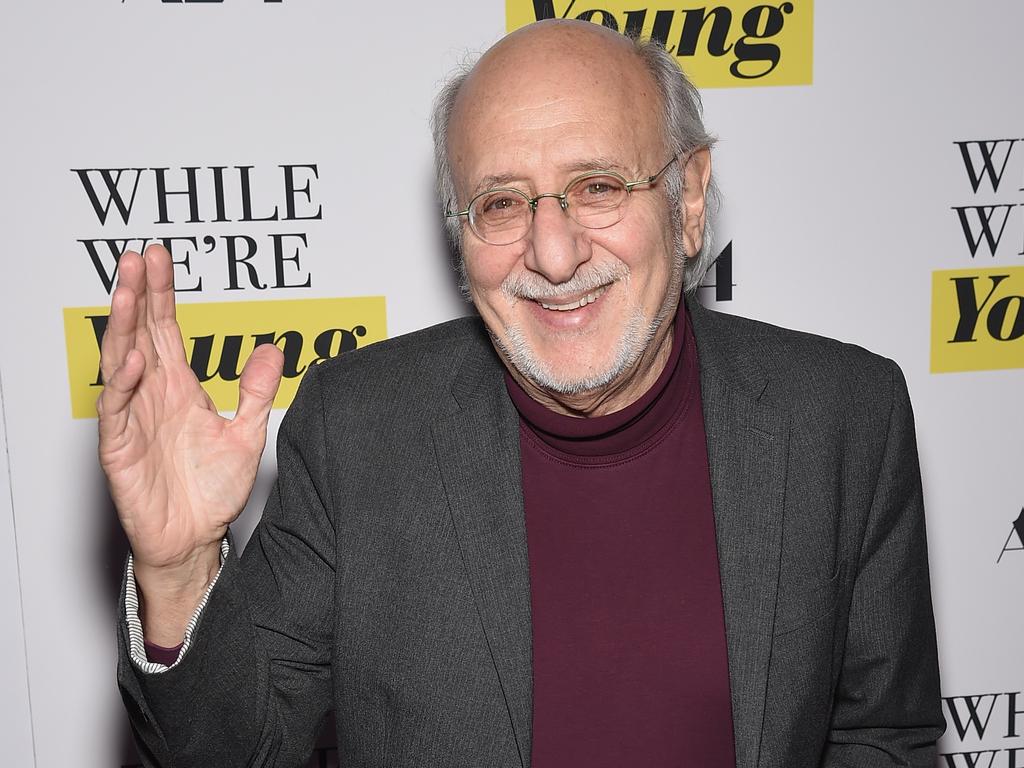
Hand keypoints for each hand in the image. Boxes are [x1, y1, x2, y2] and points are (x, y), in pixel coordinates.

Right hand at [98, 244, 282, 639]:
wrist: (196, 539)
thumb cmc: (213, 491)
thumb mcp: (248, 433)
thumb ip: (258, 391)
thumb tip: (274, 348)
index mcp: (180, 388)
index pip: (166, 329)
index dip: (162, 293)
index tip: (160, 258)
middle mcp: (154, 397)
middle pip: (140, 334)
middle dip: (138, 295)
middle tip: (138, 256)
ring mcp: (135, 419)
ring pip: (122, 363)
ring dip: (123, 326)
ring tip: (128, 290)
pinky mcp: (121, 449)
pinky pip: (119, 411)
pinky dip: (125, 384)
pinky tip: (136, 359)